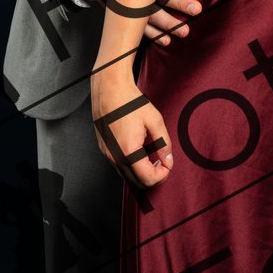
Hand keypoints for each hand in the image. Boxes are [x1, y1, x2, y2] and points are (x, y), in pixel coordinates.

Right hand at [91, 68, 172, 188]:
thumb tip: (168, 160)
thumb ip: (164, 143)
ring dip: (141, 172)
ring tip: (151, 155)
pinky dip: (131, 165)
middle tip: (161, 162)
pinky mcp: (104, 149)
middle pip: (136, 183)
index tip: (167, 164)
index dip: (162, 175)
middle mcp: (115, 157)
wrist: (109, 89)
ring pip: (127, 176)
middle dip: (152, 177)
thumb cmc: (130, 101)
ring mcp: (107, 154)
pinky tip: (138, 149)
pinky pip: (118, 166)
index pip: (148, 179)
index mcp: (129, 151)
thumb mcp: (154, 120)